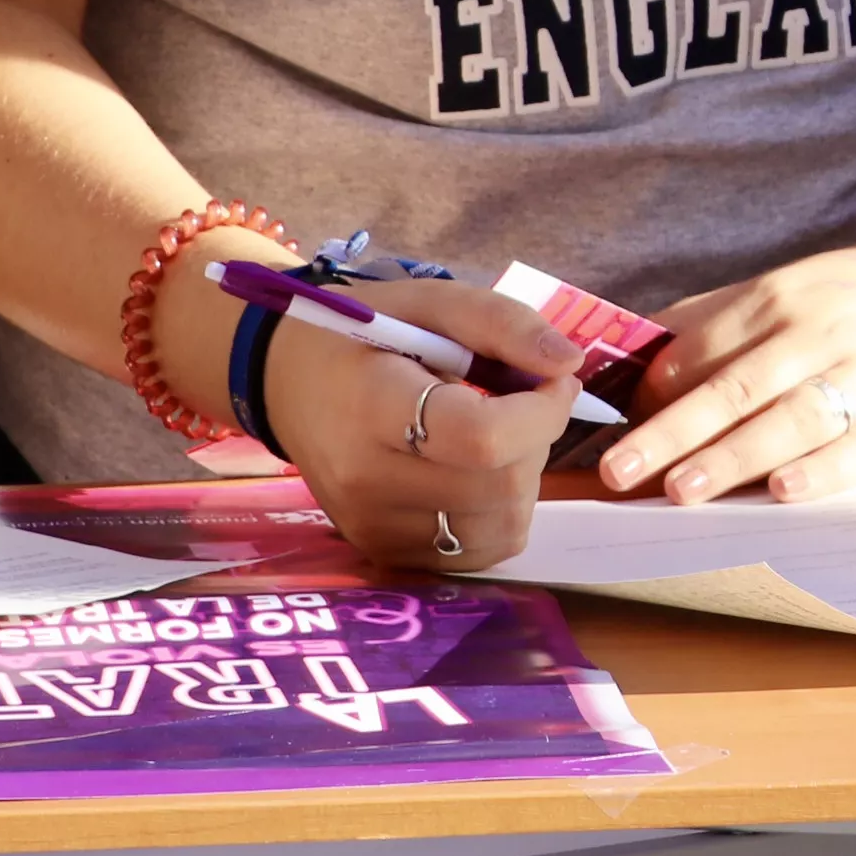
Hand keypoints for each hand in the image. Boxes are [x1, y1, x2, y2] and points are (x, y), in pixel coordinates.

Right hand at [257, 279, 582, 571]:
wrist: (285, 381)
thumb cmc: (364, 335)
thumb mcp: (430, 303)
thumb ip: (502, 323)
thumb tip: (570, 364)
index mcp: (372, 407)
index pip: (481, 439)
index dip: (540, 413)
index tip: (554, 381)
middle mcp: (366, 480)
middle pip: (499, 487)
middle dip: (538, 440)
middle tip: (524, 400)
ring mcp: (371, 526)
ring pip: (500, 528)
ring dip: (523, 479)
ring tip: (497, 435)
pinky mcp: (381, 551)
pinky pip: (475, 552)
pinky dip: (498, 513)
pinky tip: (478, 471)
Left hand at [599, 228, 855, 506]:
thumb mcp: (790, 285)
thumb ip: (716, 318)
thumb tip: (635, 355)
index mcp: (780, 296)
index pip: (704, 346)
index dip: (653, 390)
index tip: (606, 429)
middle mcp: (819, 332)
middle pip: (735, 387)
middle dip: (672, 432)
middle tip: (620, 470)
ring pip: (789, 421)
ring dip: (732, 457)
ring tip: (680, 491)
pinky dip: (823, 472)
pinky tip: (784, 491)